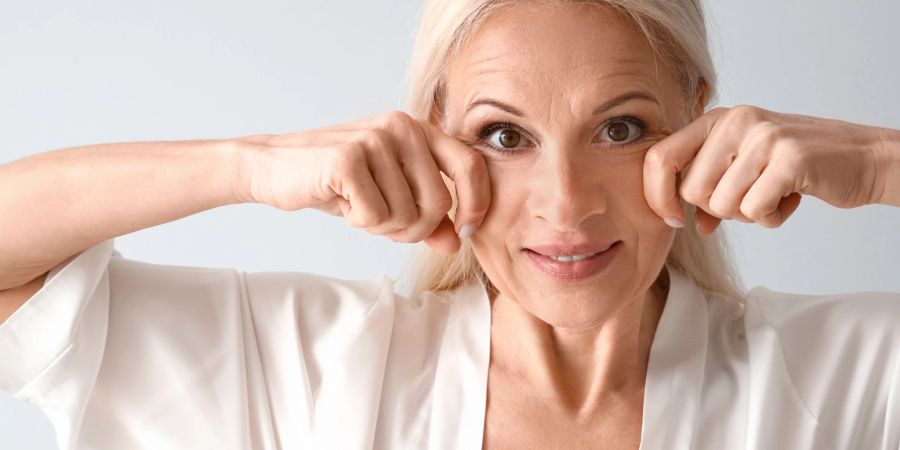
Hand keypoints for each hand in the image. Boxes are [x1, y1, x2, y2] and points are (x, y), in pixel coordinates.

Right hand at [236, 111, 490, 254]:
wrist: (276, 168)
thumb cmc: (339, 183)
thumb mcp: (390, 198)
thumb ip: (427, 218)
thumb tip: (457, 243)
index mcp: (419, 129)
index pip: (470, 164)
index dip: (476, 205)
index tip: (464, 232)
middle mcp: (402, 126)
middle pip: (439, 204)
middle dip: (413, 229)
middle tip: (383, 223)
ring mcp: (375, 139)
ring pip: (406, 215)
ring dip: (381, 226)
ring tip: (357, 206)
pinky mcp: (349, 158)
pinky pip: (375, 216)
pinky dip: (358, 222)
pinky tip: (341, 203)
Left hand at [642, 105, 887, 234]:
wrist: (861, 157)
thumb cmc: (793, 167)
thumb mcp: (743, 169)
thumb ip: (709, 189)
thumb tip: (684, 223)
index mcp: (716, 119)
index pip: (659, 158)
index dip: (658, 196)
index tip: (674, 220)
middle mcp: (736, 120)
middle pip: (692, 191)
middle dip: (718, 209)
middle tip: (750, 197)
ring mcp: (764, 136)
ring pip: (723, 205)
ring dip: (749, 215)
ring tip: (773, 194)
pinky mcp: (790, 158)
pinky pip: (755, 210)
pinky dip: (770, 218)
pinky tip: (790, 199)